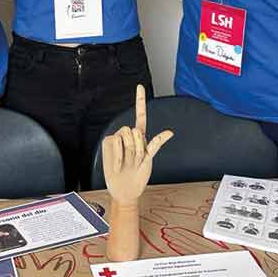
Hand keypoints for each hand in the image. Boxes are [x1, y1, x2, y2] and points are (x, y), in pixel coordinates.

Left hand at [102, 85, 172, 205]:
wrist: (123, 189)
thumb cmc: (115, 170)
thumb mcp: (108, 151)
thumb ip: (118, 139)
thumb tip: (132, 134)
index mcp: (130, 135)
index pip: (138, 115)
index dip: (140, 101)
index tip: (140, 86)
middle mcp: (140, 138)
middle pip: (127, 130)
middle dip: (120, 144)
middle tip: (121, 159)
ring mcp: (144, 147)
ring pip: (133, 137)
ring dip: (125, 152)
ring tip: (126, 163)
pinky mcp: (148, 157)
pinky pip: (154, 145)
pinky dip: (162, 138)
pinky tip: (169, 132)